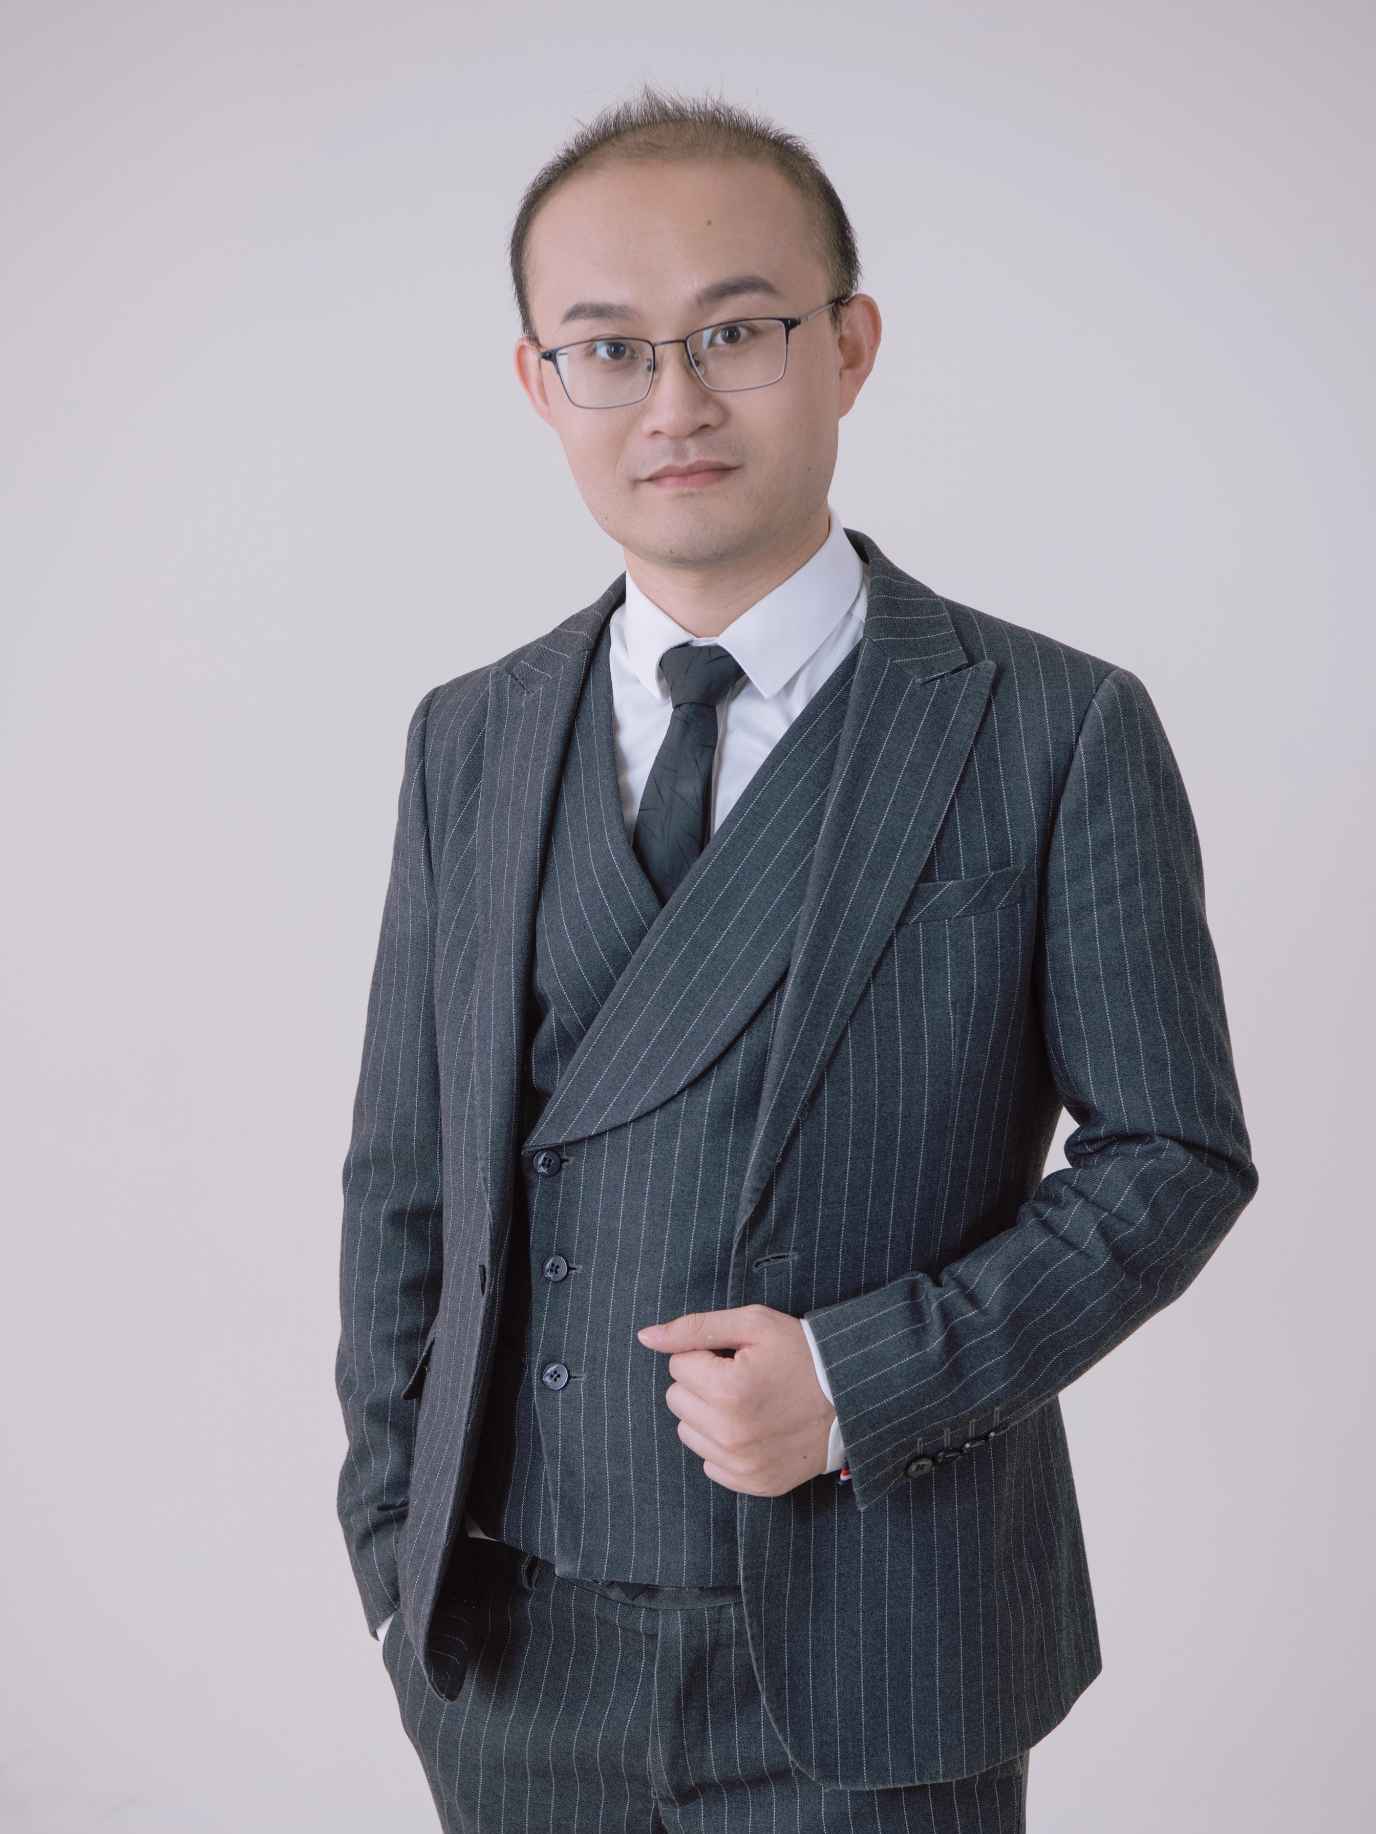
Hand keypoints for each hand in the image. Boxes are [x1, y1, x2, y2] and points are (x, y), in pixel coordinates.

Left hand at [636, 1305, 836, 1497]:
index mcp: (728, 1389)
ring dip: (709, 1414)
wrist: (853, 1397)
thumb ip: (694, 1328)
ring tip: (748, 1402)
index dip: (706, 1355)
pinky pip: (709, 1463)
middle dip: (702, 1384)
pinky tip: (755, 1429)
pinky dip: (724, 1445)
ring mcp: (742, 1464)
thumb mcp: (753, 1324)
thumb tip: (645, 1337)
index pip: (678, 1365)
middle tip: (743, 1377)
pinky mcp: (753, 1484)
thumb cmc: (802, 1353)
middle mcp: (730, 1433)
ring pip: (688, 1432)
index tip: (737, 1356)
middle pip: (677, 1399)